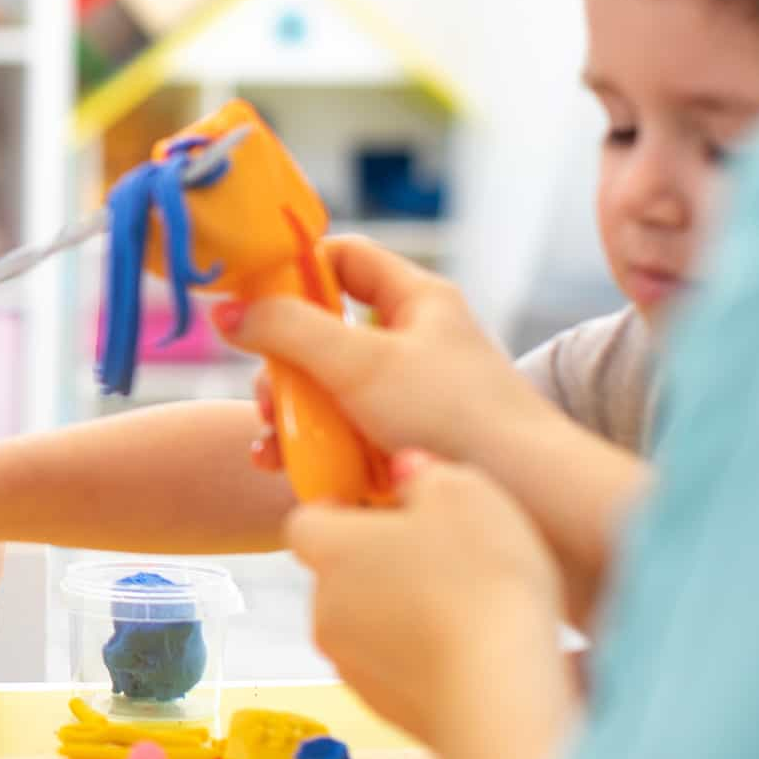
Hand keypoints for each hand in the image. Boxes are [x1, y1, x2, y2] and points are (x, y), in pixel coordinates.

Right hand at [216, 235, 559, 468]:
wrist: (532, 501)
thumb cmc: (455, 418)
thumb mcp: (359, 362)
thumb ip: (287, 329)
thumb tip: (226, 309)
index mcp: (417, 301)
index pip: (342, 257)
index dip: (294, 270)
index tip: (251, 300)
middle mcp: (414, 343)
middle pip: (321, 331)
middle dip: (281, 365)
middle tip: (267, 395)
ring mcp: (409, 397)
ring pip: (326, 389)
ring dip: (289, 415)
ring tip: (271, 446)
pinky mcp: (403, 444)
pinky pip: (342, 434)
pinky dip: (312, 450)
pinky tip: (290, 471)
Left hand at [287, 451, 568, 748]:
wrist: (498, 693)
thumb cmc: (478, 580)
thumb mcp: (463, 494)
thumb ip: (424, 474)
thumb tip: (408, 471)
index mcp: (329, 548)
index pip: (307, 521)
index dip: (343, 511)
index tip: (383, 509)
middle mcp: (324, 608)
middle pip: (338, 575)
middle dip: (379, 564)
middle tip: (439, 557)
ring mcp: (350, 665)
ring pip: (366, 625)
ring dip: (401, 613)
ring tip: (464, 608)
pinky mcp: (385, 709)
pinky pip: (396, 671)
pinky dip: (422, 659)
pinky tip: (473, 652)